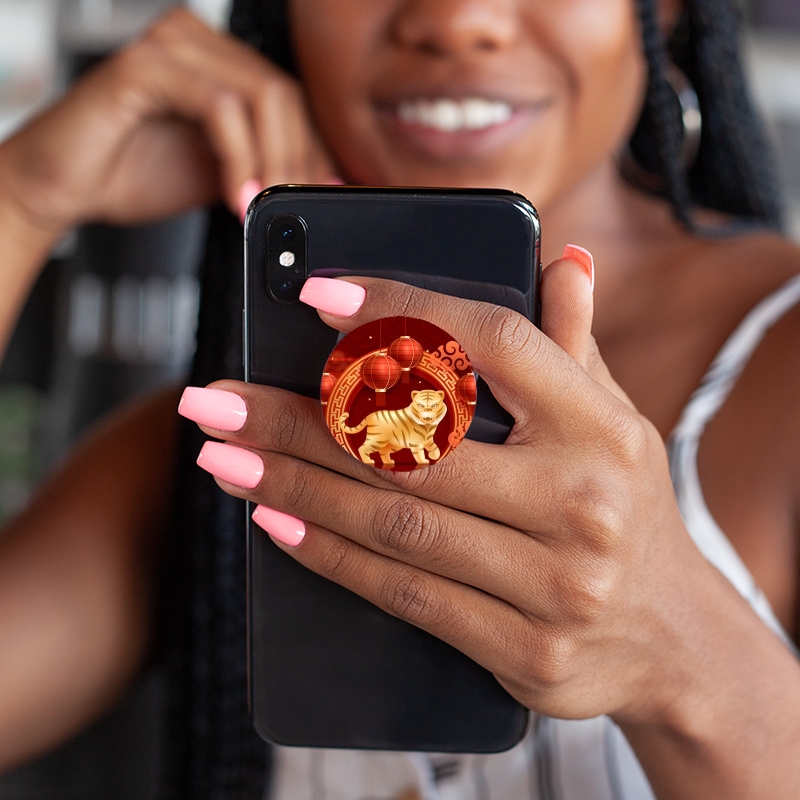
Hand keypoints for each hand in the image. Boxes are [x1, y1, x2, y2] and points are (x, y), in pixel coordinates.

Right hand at [0, 8, 335, 234]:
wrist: (64, 186)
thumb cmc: (131, 173)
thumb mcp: (220, 174)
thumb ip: (263, 167)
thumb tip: (315, 183)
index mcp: (218, 62)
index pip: (289, 99)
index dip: (313, 150)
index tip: (321, 195)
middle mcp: (197, 42)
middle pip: (283, 95)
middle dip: (298, 161)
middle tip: (293, 207)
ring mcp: (170, 46)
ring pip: (260, 96)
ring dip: (272, 161)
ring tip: (263, 206)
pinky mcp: (145, 65)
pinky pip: (219, 106)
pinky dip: (238, 157)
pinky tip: (236, 195)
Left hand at [184, 254, 717, 729]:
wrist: (673, 637)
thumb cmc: (623, 505)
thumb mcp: (614, 419)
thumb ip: (572, 342)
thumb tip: (558, 258)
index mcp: (603, 425)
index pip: (490, 344)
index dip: (400, 314)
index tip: (315, 295)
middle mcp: (583, 500)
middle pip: (415, 445)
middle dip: (298, 418)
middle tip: (214, 397)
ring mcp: (557, 583)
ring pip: (395, 522)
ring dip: (292, 483)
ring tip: (220, 454)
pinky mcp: (526, 651)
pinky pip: (406, 595)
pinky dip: (330, 554)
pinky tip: (274, 519)